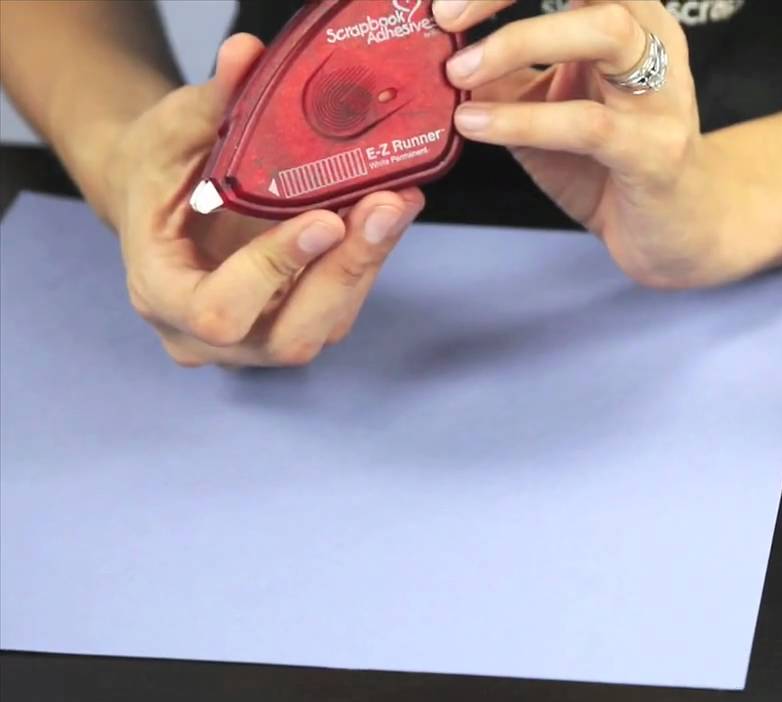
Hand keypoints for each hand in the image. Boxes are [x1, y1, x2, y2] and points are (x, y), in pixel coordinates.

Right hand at [100, 34, 424, 367]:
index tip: (324, 219)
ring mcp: (254, 342)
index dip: (274, 270)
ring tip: (398, 201)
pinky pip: (340, 307)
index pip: (219, 311)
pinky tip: (391, 211)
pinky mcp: (294, 323)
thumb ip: (213, 101)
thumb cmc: (158, 168)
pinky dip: (368, 260)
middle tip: (385, 206)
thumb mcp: (174, 130)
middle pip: (289, 337)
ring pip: (325, 326)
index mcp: (160, 295)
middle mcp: (206, 337)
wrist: (159, 195)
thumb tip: (247, 53)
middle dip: (345, 271)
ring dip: (368, 264)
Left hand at [435, 0, 733, 287]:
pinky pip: (589, 123)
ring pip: (605, 30)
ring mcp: (663, 93)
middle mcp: (654, 39)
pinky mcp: (656, 151)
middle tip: (445, 14)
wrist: (670, 230)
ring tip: (459, 74)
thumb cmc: (607, 162)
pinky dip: (524, 120)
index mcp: (628, 14)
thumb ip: (500, 74)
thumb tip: (433, 48)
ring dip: (519, 42)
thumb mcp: (542, 105)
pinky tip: (476, 125)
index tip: (448, 0)